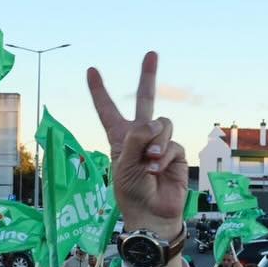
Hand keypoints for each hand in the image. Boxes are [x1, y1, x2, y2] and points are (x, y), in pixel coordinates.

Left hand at [87, 52, 187, 236]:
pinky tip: (158, 170)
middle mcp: (140, 136)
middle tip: (151, 53)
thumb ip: (136, 138)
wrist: (152, 214)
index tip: (91, 70)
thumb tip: (154, 123)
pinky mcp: (175, 152)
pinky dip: (164, 155)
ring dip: (156, 140)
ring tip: (149, 162)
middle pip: (145, 99)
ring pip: (162, 122)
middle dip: (148, 76)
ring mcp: (159, 142)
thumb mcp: (123, 163)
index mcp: (119, 137)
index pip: (107, 109)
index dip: (99, 91)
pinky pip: (172, 142)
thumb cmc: (131, 192)